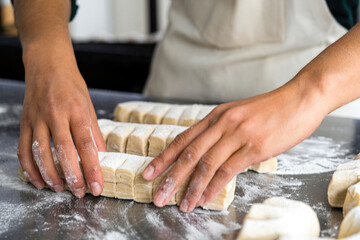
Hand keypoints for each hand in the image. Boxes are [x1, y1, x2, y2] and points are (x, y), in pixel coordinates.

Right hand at [17, 55, 105, 197]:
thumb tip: (101, 155)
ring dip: (50, 175)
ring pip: (40, 153)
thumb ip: (94, 132)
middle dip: (72, 176)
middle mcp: (56, 115)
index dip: (92, 168)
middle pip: (63, 152)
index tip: (97, 185)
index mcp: (76, 111)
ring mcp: (37, 118)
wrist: (47, 64)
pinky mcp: (25, 122)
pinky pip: (23, 149)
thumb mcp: (89, 106)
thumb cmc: (72, 85)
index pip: (86, 145)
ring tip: (59, 189)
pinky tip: (38, 179)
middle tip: (80, 192)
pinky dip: (29, 167)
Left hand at [142, 79, 328, 211]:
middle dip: (170, 177)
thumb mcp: (238, 113)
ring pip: (205, 164)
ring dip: (191, 188)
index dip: (163, 158)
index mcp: (215, 116)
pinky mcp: (254, 147)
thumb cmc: (270, 108)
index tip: (148, 173)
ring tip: (181, 205)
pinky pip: (227, 170)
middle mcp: (222, 124)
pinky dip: (213, 187)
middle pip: (188, 154)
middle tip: (157, 195)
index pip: (182, 139)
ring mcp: (237, 135)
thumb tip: (206, 150)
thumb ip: (221, 129)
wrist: (300, 98)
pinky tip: (204, 198)